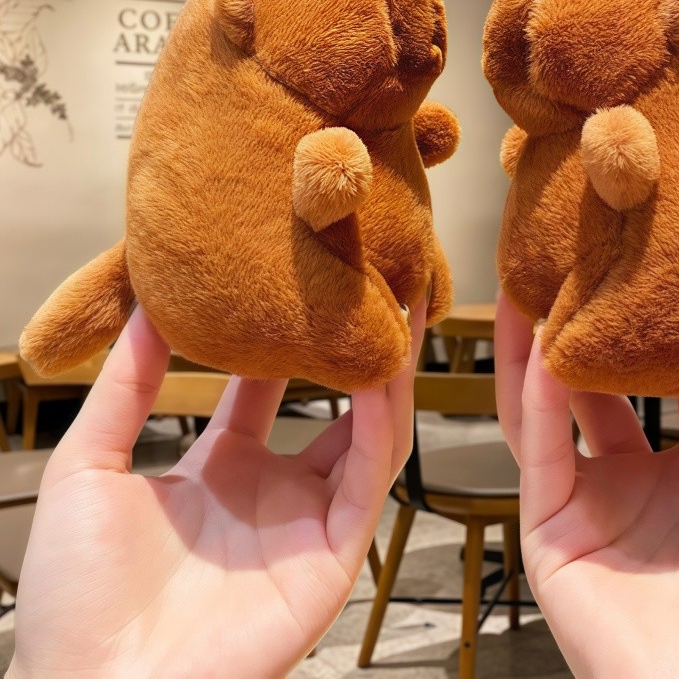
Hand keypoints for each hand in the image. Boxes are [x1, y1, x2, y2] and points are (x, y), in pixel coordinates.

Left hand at [8, 298, 424, 678]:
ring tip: (398, 315)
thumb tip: (148, 305)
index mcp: (221, 469)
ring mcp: (308, 523)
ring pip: (370, 436)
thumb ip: (125, 385)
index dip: (287, 339)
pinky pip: (371, 478)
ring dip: (389, 377)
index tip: (298, 284)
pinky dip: (385, 423)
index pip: (267, 387)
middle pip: (336, 408)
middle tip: (373, 290)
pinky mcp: (333, 555)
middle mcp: (274, 492)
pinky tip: (385, 373)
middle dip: (359, 353)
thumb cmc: (76, 597)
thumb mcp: (90, 466)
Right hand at [495, 296, 678, 678]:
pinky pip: (538, 449)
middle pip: (610, 389)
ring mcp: (598, 506)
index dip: (674, 330)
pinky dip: (534, 395)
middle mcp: (650, 484)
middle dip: (595, 332)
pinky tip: (535, 342)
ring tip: (529, 286)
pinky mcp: (552, 529)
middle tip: (584, 267)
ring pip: (556, 411)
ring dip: (539, 351)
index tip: (664, 271)